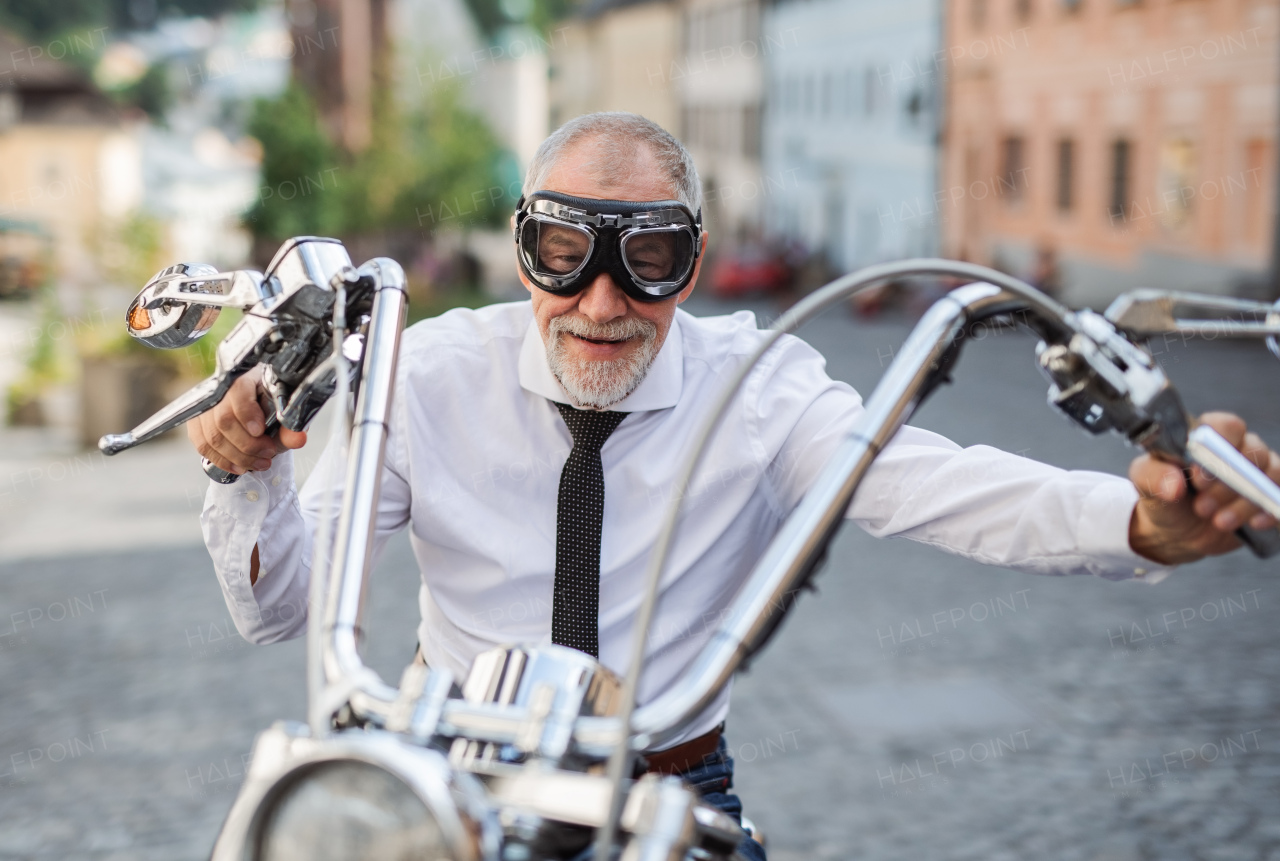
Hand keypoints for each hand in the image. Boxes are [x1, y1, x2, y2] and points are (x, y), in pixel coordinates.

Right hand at [186, 367, 306, 475]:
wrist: (254, 408)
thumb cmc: (270, 408)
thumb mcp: (285, 415)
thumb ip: (291, 427)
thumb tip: (299, 439)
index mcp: (245, 377)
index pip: (238, 391)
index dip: (247, 413)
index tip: (260, 431)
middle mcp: (219, 391)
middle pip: (225, 420)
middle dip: (248, 444)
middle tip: (268, 454)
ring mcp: (204, 408)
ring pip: (213, 437)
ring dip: (239, 457)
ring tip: (260, 463)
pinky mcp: (195, 423)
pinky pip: (203, 446)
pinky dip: (223, 461)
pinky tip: (240, 467)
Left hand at [1128, 412, 1279, 564]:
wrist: (1173, 533)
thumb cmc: (1161, 497)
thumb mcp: (1145, 484)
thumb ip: (1152, 476)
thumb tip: (1175, 484)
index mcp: (1206, 436)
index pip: (1227, 425)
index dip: (1219, 447)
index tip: (1198, 476)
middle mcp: (1236, 449)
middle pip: (1254, 451)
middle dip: (1229, 483)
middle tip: (1202, 506)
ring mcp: (1256, 473)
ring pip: (1270, 475)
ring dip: (1245, 502)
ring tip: (1218, 521)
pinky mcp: (1268, 496)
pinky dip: (1269, 511)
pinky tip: (1251, 524)